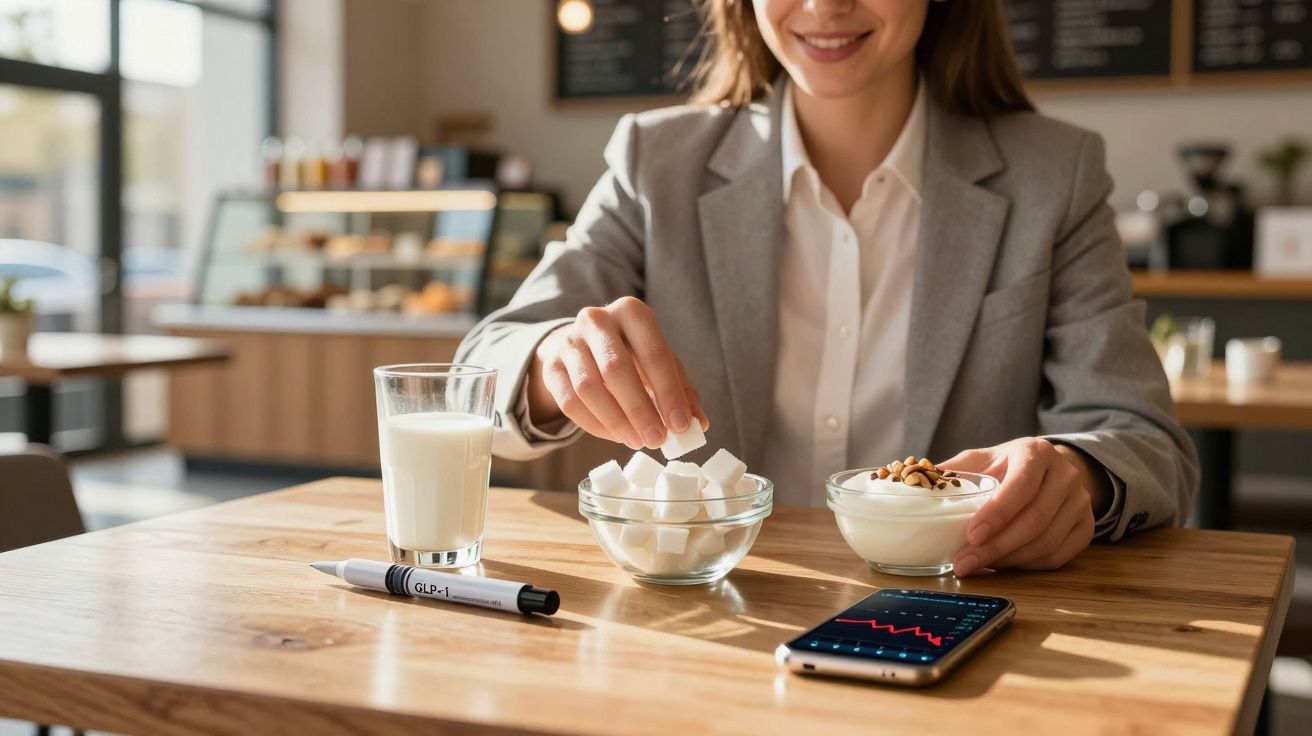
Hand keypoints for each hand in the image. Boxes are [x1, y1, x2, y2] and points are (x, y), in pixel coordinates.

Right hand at [527, 297, 707, 449]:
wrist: (582, 344)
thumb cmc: (630, 353)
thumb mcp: (659, 362)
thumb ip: (681, 390)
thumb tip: (699, 424)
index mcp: (632, 311)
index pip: (654, 353)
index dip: (669, 392)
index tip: (681, 425)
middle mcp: (596, 319)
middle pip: (616, 368)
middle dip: (639, 409)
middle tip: (656, 439)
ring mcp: (569, 341)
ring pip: (589, 387)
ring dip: (616, 420)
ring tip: (636, 441)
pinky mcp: (551, 365)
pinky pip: (569, 401)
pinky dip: (594, 425)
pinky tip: (614, 436)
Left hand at [942, 438, 1106, 576]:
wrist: (1051, 470)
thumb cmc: (1008, 466)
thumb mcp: (982, 459)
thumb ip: (954, 471)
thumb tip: (914, 482)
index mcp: (1036, 453)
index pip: (1020, 486)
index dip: (997, 514)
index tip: (971, 536)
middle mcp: (1065, 476)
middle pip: (1034, 521)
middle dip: (995, 547)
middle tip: (963, 563)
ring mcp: (1081, 502)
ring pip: (1046, 542)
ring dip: (1008, 560)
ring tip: (978, 566)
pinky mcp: (1086, 527)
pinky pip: (1057, 556)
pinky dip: (1026, 566)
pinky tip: (1002, 565)